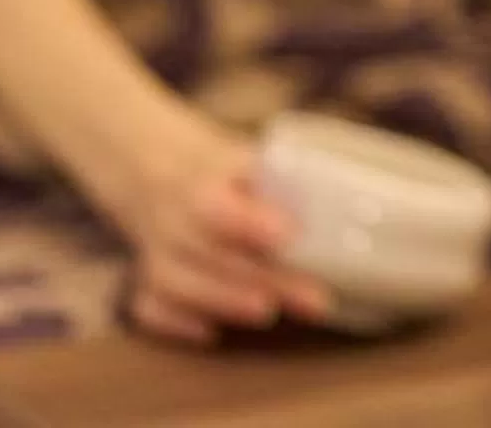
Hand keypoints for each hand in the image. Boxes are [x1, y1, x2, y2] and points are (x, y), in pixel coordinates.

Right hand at [89, 105, 328, 345]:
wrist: (150, 169)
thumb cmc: (218, 170)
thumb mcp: (244, 158)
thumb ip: (281, 178)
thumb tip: (345, 197)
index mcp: (198, 182)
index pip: (217, 206)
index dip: (249, 222)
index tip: (288, 235)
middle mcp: (171, 221)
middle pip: (213, 253)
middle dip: (263, 278)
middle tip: (315, 299)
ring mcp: (155, 253)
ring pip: (177, 283)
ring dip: (223, 300)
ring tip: (269, 313)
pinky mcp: (145, 281)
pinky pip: (149, 306)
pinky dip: (175, 321)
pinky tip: (210, 333)